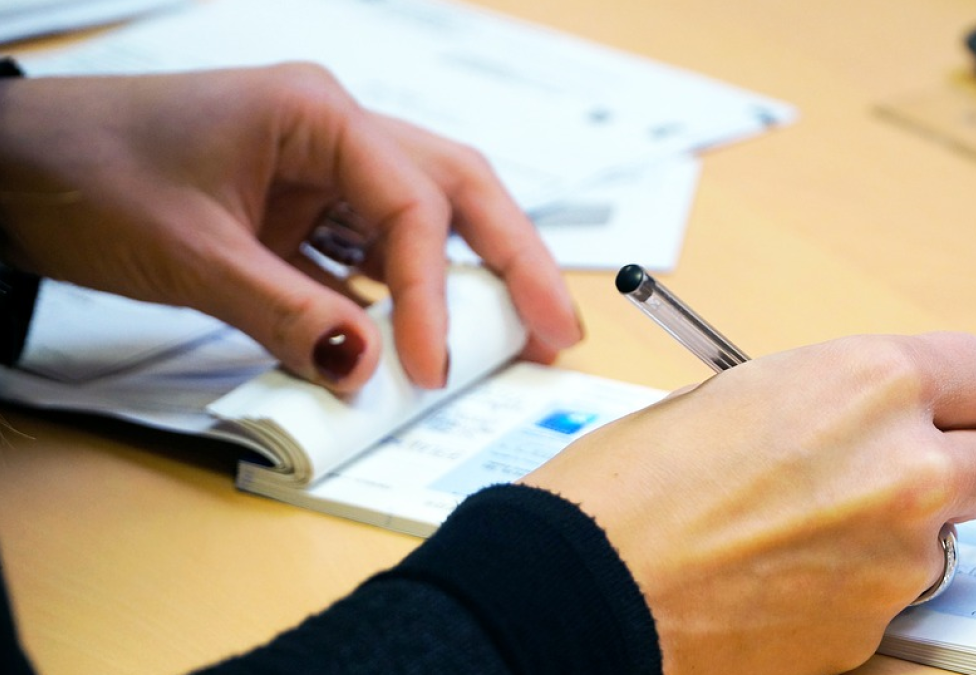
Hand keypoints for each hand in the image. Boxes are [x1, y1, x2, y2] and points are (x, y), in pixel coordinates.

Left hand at [0, 64, 580, 391]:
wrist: (14, 168)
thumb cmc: (86, 175)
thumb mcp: (189, 254)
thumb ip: (284, 314)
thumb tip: (368, 373)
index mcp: (316, 112)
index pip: (411, 205)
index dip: (433, 292)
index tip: (433, 367)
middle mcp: (335, 131)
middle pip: (456, 190)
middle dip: (514, 259)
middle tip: (560, 329)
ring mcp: (322, 169)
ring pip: (426, 219)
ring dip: (473, 277)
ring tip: (522, 334)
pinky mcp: (302, 207)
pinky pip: (373, 251)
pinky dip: (404, 294)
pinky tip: (426, 335)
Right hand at [521, 332, 975, 674]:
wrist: (583, 585)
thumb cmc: (629, 484)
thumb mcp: (733, 396)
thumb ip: (826, 403)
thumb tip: (860, 424)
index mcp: (870, 383)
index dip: (960, 396)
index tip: (940, 412)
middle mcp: (906, 469)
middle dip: (955, 469)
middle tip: (891, 476)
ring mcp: (898, 562)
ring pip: (944, 542)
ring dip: (896, 536)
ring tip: (797, 536)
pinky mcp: (872, 634)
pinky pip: (890, 601)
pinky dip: (853, 591)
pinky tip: (780, 580)